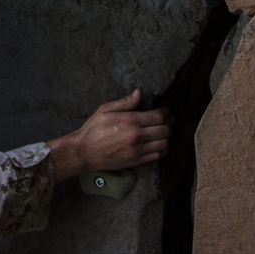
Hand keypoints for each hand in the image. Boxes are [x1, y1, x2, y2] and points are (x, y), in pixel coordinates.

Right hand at [47, 88, 171, 182]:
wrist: (85, 151)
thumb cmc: (93, 129)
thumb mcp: (105, 110)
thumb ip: (124, 102)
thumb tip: (139, 92)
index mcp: (129, 121)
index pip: (157, 116)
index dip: (165, 112)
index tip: (166, 110)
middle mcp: (136, 135)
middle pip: (164, 129)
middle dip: (169, 123)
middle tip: (168, 120)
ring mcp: (138, 150)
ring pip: (164, 143)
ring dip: (168, 136)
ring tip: (165, 131)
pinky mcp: (137, 160)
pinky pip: (158, 155)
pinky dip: (163, 149)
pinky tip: (160, 144)